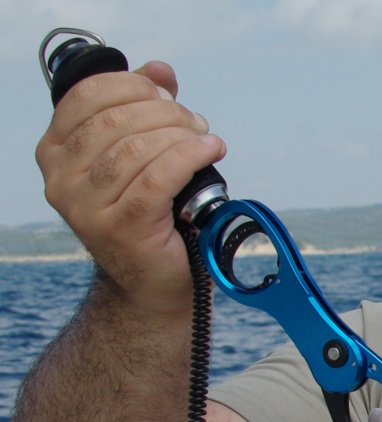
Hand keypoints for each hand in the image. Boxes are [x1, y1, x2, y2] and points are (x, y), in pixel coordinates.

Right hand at [36, 61, 225, 316]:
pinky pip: (157, 178)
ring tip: (205, 139)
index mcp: (56, 152)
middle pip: (113, 121)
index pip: (85, 97)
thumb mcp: (139, 154)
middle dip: (164, 112)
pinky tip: (212, 150)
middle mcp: (61, 179)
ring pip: (136, 149)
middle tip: (194, 122)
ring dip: (180, 135)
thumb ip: (142, 108)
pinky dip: (189, 156)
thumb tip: (160, 69)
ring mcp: (86, 207)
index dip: (131, 85)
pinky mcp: (121, 227)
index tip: (166, 92)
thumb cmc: (149, 212)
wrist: (154, 279)